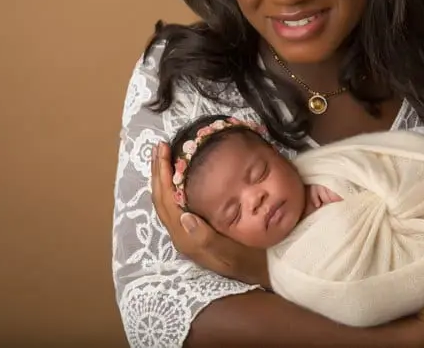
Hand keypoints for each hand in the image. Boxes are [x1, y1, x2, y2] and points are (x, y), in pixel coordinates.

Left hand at [149, 141, 268, 285]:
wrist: (264, 276)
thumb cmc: (252, 262)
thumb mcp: (233, 253)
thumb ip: (207, 239)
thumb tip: (184, 216)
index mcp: (187, 239)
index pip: (167, 201)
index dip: (163, 175)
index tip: (163, 152)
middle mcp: (181, 236)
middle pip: (161, 199)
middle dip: (159, 172)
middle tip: (159, 147)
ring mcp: (186, 234)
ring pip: (166, 202)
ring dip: (163, 178)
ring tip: (163, 156)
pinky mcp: (193, 233)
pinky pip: (174, 205)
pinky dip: (172, 187)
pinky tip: (177, 177)